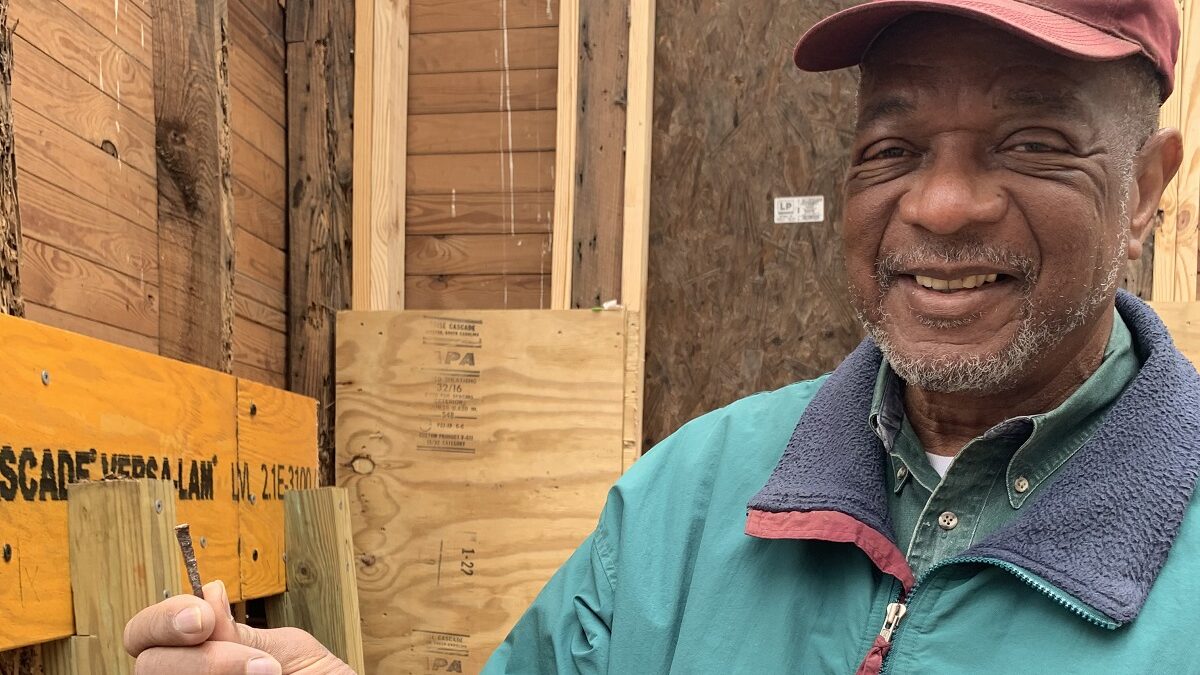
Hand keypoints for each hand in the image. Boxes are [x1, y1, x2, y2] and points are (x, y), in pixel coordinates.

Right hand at [124, 580, 355, 673]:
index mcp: (202, 654)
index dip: (164, 619)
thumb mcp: (289, 654)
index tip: (203, 618)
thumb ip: (245, 635)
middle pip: (147, 665)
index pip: (145, 633)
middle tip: (260, 667)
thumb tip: (208, 592)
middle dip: (201, 659)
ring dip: (216, 673)